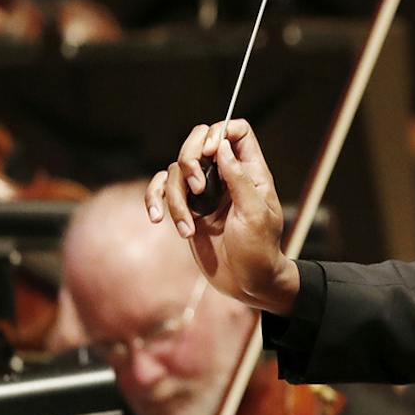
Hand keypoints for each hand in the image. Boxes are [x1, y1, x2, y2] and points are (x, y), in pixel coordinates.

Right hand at [145, 119, 298, 314]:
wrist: (247, 283)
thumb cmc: (259, 250)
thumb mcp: (255, 214)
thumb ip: (239, 179)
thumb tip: (222, 146)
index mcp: (251, 171)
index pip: (237, 131)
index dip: (220, 132)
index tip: (210, 153)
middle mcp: (226, 176)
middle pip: (198, 140)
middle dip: (189, 158)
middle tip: (197, 189)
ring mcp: (204, 192)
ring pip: (176, 170)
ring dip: (175, 199)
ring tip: (188, 229)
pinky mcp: (187, 208)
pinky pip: (162, 190)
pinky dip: (155, 201)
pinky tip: (159, 220)